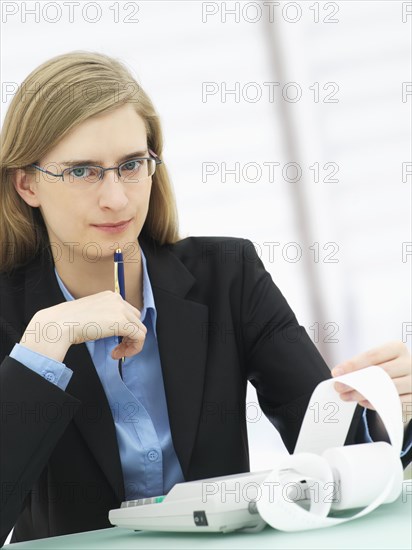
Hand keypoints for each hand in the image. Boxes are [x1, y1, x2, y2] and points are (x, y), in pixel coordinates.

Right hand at [21, 291, 146, 361]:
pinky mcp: (123, 322)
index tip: (115, 341)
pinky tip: (116, 354)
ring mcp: (121, 310)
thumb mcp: (91, 315)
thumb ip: (105, 317)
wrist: (60, 324)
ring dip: (131, 344)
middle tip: (117, 349)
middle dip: (129, 336)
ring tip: (117, 353)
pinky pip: (140, 337)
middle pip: (136, 320)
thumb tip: (112, 328)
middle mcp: (118, 299)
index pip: (128, 312)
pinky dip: (133, 348)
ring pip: (140, 329)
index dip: (125, 329)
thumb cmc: (69, 322)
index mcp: (110, 296)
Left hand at [331, 341, 411, 424]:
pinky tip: (363, 402)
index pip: (372, 355)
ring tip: (347, 396)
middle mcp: (409, 363)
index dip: (353, 365)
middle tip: (339, 387)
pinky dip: (375, 403)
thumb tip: (340, 375)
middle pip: (378, 373)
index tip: (337, 372)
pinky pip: (392, 402)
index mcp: (397, 348)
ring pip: (385, 389)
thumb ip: (362, 366)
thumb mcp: (378, 360)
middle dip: (354, 381)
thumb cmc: (389, 367)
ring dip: (362, 394)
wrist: (408, 377)